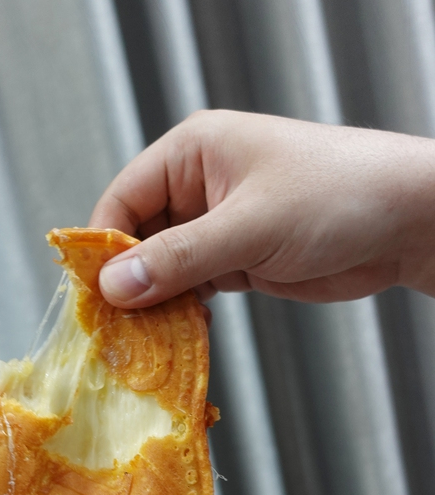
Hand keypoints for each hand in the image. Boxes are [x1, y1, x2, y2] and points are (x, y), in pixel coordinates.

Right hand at [91, 110, 434, 304]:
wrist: (407, 222)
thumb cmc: (337, 195)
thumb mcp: (250, 227)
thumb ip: (180, 258)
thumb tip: (114, 286)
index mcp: (192, 153)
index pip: (123, 199)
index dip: (103, 247)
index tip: (92, 294)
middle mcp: (198, 186)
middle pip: (138, 238)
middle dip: (128, 282)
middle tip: (112, 329)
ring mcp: (217, 225)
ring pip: (164, 268)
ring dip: (154, 303)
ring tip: (140, 341)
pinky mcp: (237, 260)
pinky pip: (192, 287)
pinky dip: (182, 311)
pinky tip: (174, 335)